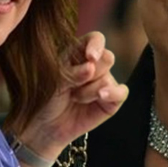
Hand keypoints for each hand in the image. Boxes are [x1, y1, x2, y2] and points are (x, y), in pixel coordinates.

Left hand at [17, 32, 128, 160]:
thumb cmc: (47, 98)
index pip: (95, 39)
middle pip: (107, 57)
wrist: (46, 127)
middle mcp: (95, 65)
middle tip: (73, 86)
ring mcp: (104, 82)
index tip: (90, 57)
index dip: (96, 45)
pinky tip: (101, 96)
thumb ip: (72, 72)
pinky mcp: (111, 101)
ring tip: (75, 98)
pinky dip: (113, 93)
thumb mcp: (55, 81)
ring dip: (89, 91)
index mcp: (79, 53)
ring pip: (108, 79)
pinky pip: (121, 92)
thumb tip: (91, 66)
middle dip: (91, 73)